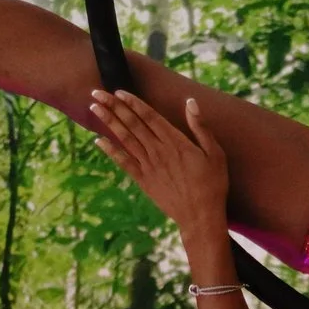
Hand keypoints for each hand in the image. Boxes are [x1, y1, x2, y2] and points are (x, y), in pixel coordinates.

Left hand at [92, 89, 228, 238]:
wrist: (201, 216)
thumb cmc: (213, 184)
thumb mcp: (215, 153)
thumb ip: (200, 127)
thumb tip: (190, 102)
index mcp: (176, 142)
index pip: (149, 116)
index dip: (133, 102)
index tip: (119, 91)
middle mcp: (158, 151)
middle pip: (132, 123)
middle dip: (114, 106)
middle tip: (96, 92)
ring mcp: (148, 166)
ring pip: (125, 139)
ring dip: (108, 122)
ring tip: (94, 108)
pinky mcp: (144, 181)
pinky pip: (124, 162)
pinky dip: (111, 151)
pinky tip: (98, 141)